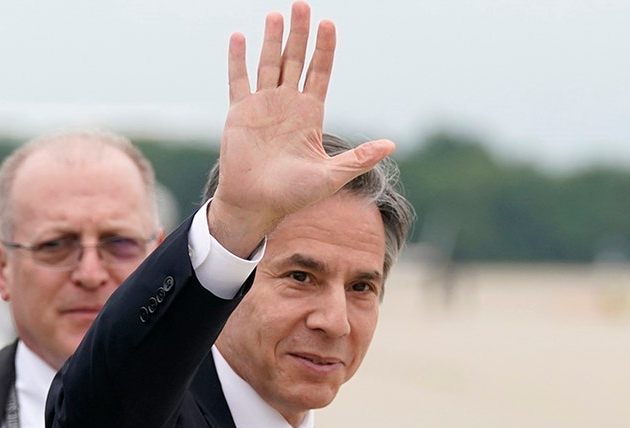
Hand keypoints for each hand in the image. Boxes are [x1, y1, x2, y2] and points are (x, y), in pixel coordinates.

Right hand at [209, 1, 394, 256]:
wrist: (257, 205)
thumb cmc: (293, 195)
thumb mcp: (331, 177)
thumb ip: (358, 158)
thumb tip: (391, 145)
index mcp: (310, 114)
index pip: (319, 72)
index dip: (324, 49)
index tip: (329, 24)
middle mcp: (287, 104)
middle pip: (294, 60)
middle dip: (299, 33)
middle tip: (302, 4)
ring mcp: (262, 106)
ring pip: (268, 64)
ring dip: (272, 39)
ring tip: (276, 14)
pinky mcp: (239, 113)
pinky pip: (238, 80)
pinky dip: (238, 59)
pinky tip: (240, 37)